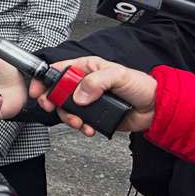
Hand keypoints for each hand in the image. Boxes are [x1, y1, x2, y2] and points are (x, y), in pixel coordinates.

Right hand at [27, 56, 156, 135]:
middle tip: (52, 107)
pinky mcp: (95, 115)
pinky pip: (79, 121)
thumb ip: (96, 82)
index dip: (45, 78)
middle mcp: (85, 83)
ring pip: (66, 109)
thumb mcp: (118, 76)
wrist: (155, 109)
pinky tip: (89, 128)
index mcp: (88, 68)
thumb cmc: (141, 86)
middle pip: (58, 91)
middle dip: (53, 101)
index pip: (60, 69)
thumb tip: (79, 95)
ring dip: (69, 117)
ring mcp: (89, 100)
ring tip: (79, 122)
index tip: (38, 89)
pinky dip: (81, 127)